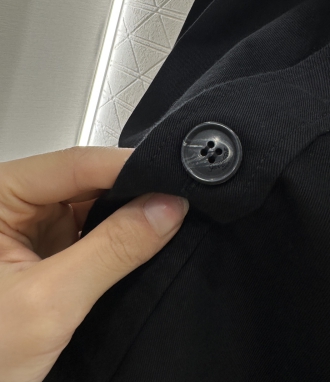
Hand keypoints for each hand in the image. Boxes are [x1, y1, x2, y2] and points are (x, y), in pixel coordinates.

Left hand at [0, 146, 188, 381]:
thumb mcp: (49, 301)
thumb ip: (112, 250)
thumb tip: (166, 208)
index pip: (72, 164)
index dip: (126, 167)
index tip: (170, 177)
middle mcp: (8, 203)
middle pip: (83, 179)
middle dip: (131, 190)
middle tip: (175, 202)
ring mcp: (25, 226)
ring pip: (89, 202)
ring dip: (126, 213)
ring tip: (162, 222)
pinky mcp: (41, 249)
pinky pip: (87, 229)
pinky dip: (116, 236)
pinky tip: (140, 240)